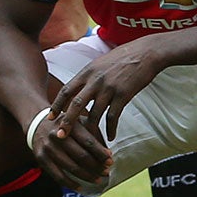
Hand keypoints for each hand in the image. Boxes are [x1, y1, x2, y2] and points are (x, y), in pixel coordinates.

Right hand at [29, 104, 112, 193]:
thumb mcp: (78, 122)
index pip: (88, 141)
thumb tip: (107, 154)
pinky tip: (80, 187)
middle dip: (96, 166)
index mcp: (70, 125)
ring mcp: (48, 148)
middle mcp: (57, 136)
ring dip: (86, 176)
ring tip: (98, 180)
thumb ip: (92, 134)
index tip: (110, 160)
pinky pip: (58, 175)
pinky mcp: (41, 159)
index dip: (100, 153)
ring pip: (71, 167)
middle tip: (106, 172)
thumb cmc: (65, 126)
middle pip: (80, 155)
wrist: (37, 125)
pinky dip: (70, 183)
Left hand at [49, 39, 165, 142]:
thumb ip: (88, 76)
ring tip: (88, 143)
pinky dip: (110, 129)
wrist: (146, 53)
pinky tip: (110, 137)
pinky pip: (113, 117)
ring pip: (94, 114)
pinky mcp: (123, 95)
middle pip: (76, 104)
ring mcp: (109, 88)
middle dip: (67, 122)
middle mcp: (95, 80)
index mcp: (87, 72)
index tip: (50, 118)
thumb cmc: (123, 57)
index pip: (66, 90)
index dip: (57, 105)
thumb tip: (78, 89)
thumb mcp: (100, 62)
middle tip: (60, 136)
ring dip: (90, 131)